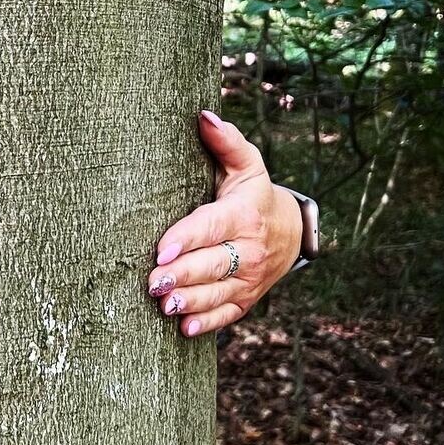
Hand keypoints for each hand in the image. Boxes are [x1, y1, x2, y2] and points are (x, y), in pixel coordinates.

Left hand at [146, 108, 302, 337]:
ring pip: (218, 293)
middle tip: (152, 282)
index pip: (211, 227)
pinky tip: (184, 329)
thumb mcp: (246, 165)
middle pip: (212, 265)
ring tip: (164, 305)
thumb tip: (203, 116)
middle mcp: (249, 249)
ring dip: (190, 301)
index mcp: (243, 214)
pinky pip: (228, 315)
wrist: (291, 231)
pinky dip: (207, 323)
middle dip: (181, 275)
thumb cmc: (254, 194)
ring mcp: (249, 278)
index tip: (160, 249)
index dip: (186, 239)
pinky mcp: (247, 299)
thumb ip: (226, 142)